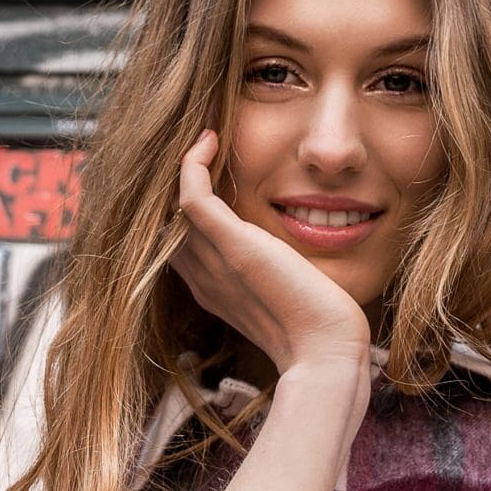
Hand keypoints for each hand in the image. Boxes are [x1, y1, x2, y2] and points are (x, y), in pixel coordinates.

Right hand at [170, 131, 371, 376]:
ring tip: (203, 139)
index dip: (182, 207)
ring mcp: (213, 262)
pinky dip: (193, 163)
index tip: (208, 172)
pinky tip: (210, 140)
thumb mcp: (289, 295)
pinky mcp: (232, 246)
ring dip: (182, 166)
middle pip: (164, 222)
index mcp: (213, 291)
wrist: (325, 352)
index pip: (178, 242)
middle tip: (198, 147)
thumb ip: (278, 273)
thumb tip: (291, 255)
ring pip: (170, 205)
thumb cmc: (319, 330)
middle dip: (173, 183)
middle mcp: (203, 277)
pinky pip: (191, 195)